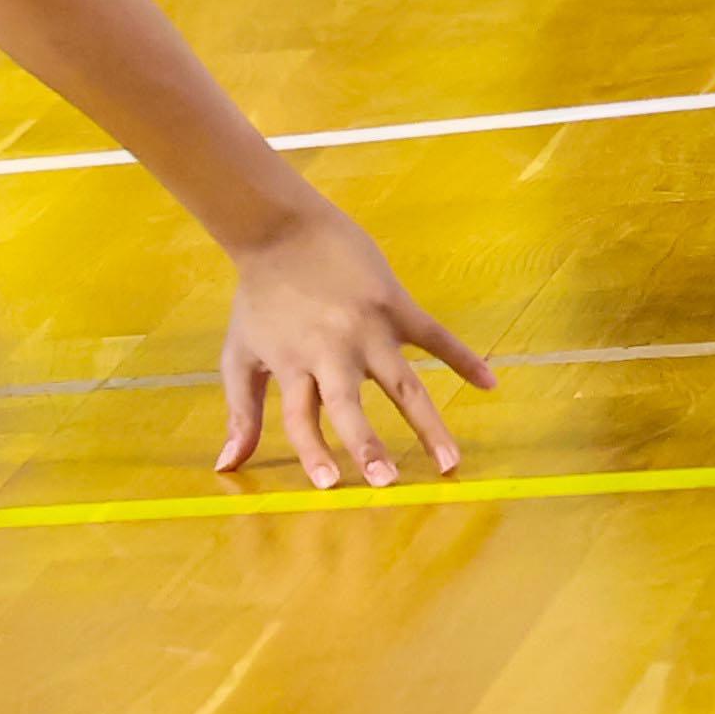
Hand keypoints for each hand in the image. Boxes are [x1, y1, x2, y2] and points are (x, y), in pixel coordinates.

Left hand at [213, 207, 491, 490]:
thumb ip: (240, 412)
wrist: (281, 227)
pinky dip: (463, 358)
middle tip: (387, 482)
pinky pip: (436, 336)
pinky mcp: (395, 303)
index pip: (303, 417)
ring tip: (450, 461)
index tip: (329, 486)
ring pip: (403, 383)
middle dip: (369, 444)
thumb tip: (226, 468)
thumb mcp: (241, 354)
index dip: (314, 450)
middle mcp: (333, 349)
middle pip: (352, 404)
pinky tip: (489, 383)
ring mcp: (369, 326)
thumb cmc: (259, 298)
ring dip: (428, 423)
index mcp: (294, 363)